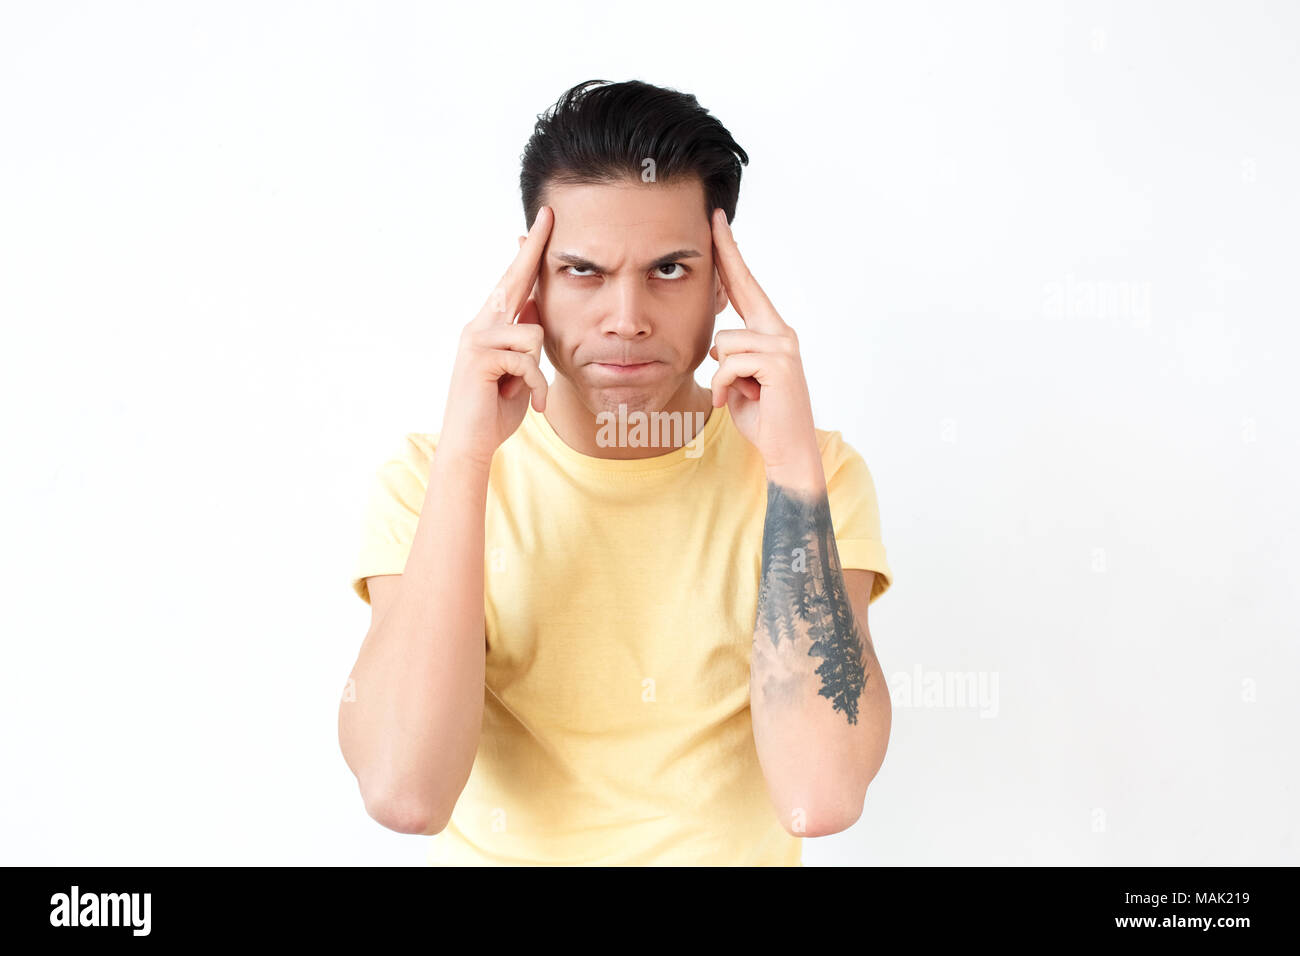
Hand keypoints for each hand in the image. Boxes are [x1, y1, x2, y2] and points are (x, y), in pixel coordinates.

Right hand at [436, 206, 552, 469]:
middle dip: (533, 249)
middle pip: (513, 281)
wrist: (471, 443)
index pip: (513, 283)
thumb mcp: (520, 370)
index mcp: (490, 326)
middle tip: (549, 214)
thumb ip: (525, 339)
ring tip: (525, 391)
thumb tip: (537, 305)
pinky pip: (528, 361)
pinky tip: (528, 403)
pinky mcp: (480, 357)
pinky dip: (536, 387)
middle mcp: (479, 325)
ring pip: (533, 334)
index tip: (542, 222)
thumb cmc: (495, 409)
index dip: (529, 253)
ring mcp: (477, 339)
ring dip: (538, 371)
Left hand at [708, 208, 823, 490]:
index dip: (731, 254)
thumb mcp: (737, 380)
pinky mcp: (779, 364)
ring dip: (721, 374)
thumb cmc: (761, 417)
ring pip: (725, 340)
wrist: (787, 451)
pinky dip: (724, 386)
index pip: (746, 286)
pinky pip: (729, 363)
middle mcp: (781, 332)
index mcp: (771, 333)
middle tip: (712, 215)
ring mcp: (783, 346)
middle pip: (742, 287)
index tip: (717, 222)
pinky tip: (736, 401)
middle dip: (727, 253)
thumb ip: (730, 355)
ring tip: (738, 393)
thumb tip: (719, 338)